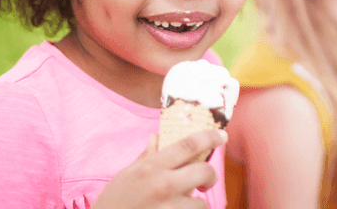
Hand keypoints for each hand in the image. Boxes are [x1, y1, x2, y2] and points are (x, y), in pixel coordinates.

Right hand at [92, 130, 226, 208]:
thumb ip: (147, 157)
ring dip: (198, 205)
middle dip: (210, 176)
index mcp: (151, 167)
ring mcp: (168, 208)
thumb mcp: (127, 174)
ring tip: (184, 206)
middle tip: (205, 182)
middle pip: (204, 171)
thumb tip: (157, 137)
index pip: (189, 144)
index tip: (222, 135)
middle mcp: (162, 185)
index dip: (210, 137)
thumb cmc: (114, 201)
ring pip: (202, 204)